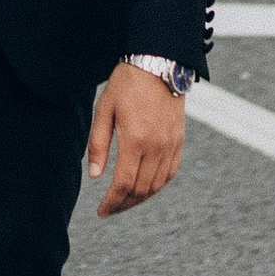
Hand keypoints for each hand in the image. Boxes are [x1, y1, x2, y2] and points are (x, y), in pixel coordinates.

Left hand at [87, 62, 186, 218]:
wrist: (158, 63)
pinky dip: (157, 186)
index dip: (111, 202)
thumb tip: (95, 176)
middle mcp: (156, 146)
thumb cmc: (127, 84)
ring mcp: (171, 145)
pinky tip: (145, 188)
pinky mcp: (179, 141)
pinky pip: (170, 173)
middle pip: (141, 190)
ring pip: (157, 185)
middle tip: (110, 210)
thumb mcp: (104, 110)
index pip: (123, 184)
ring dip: (140, 199)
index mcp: (135, 139)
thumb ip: (98, 144)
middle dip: (124, 205)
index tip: (101, 211)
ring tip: (124, 202)